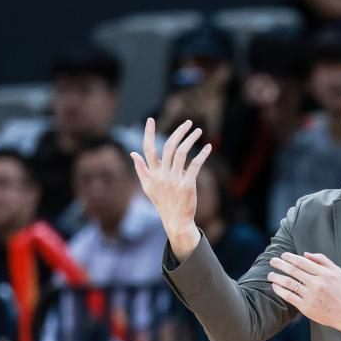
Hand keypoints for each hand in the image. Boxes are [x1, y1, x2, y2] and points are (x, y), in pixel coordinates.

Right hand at [130, 118, 212, 260]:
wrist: (176, 221)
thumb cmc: (162, 202)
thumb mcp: (148, 187)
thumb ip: (141, 169)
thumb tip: (132, 154)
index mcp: (152, 173)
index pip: (148, 149)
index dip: (148, 133)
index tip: (150, 120)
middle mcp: (162, 174)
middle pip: (168, 146)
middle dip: (178, 132)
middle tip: (187, 122)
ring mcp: (175, 179)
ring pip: (181, 153)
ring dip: (191, 139)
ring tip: (198, 130)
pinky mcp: (187, 185)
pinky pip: (195, 165)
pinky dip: (202, 154)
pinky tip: (209, 147)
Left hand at [267, 252, 340, 336]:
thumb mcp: (337, 272)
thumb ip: (322, 260)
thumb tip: (305, 254)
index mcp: (324, 273)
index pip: (303, 262)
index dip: (291, 257)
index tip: (283, 255)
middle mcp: (316, 283)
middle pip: (293, 271)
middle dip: (280, 264)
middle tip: (272, 260)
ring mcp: (310, 296)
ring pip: (289, 283)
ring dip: (277, 277)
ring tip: (270, 274)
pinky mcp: (306, 307)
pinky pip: (289, 296)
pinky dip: (280, 290)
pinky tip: (275, 286)